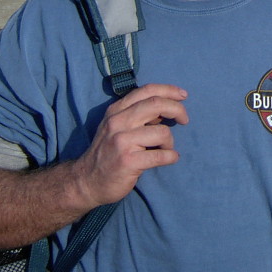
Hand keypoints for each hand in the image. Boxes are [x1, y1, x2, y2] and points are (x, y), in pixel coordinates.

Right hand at [71, 83, 188, 206]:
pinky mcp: (128, 161)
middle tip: (185, 120)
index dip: (169, 90)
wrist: (86, 182)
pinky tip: (170, 159)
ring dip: (170, 142)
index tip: (183, 95)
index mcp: (116, 111)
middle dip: (178, 109)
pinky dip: (171, 157)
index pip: (147, 91)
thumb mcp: (116, 127)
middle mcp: (118, 122)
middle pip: (156, 104)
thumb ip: (137, 115)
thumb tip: (166, 106)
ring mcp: (122, 141)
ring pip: (162, 132)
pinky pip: (161, 155)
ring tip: (166, 149)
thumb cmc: (108, 153)